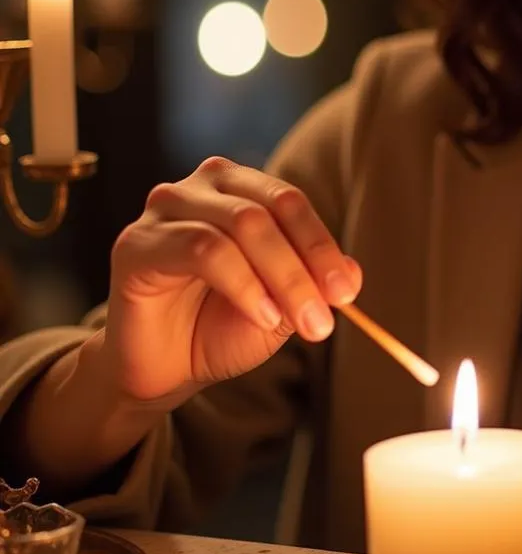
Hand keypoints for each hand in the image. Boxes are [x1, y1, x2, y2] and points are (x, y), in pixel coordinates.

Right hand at [102, 157, 361, 403]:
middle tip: (326, 318)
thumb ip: (314, 284)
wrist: (164, 367)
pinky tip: (261, 315)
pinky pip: (203, 249)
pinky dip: (243, 284)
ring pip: (241, 225)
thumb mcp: (283, 307)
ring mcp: (166, 209)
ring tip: (298, 322)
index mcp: (240, 188)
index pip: (290, 202)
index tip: (347, 293)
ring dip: (282, 278)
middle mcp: (202, 187)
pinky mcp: (137, 243)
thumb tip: (353, 271)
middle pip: (268, 211)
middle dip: (305, 267)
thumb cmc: (221, 327)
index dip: (323, 246)